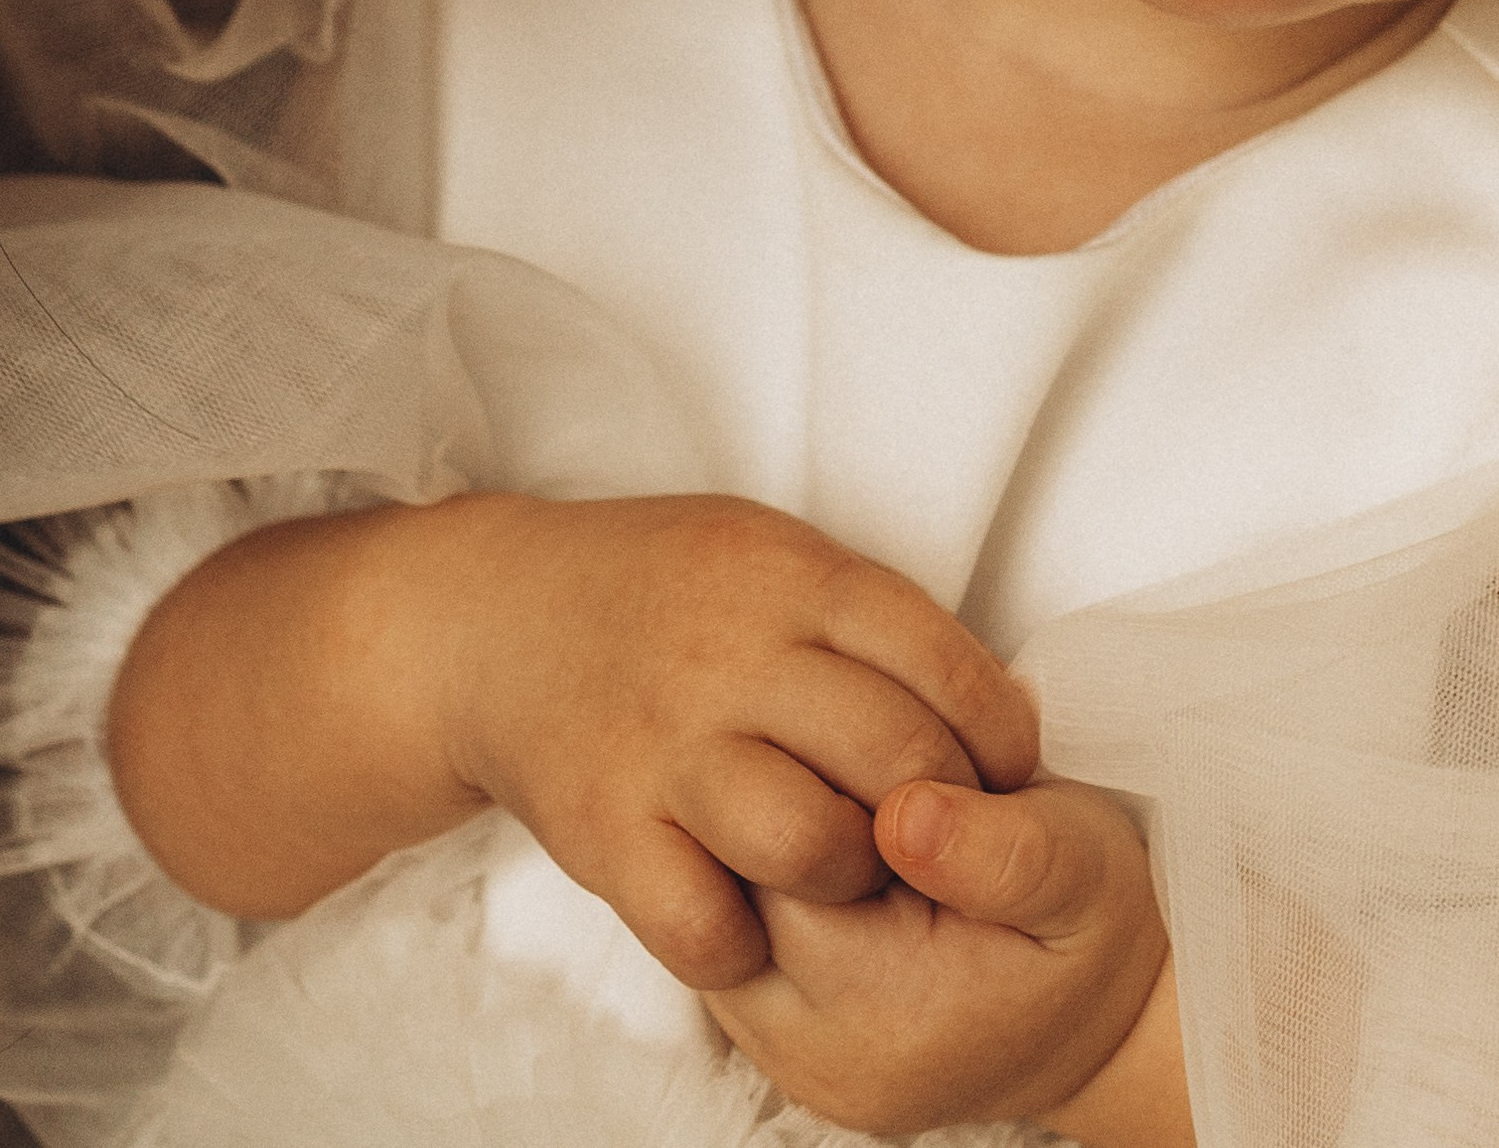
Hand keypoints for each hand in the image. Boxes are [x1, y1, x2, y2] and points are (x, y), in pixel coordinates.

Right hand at [441, 494, 1040, 989]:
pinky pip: (704, 923)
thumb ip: (866, 620)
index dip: (999, 733)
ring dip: (852, 877)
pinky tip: (752, 909)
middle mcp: (729, 655)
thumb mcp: (771, 556)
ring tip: (846, 870)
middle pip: (893, 755)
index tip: (1005, 771)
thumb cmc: (664, 591)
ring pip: (811, 843)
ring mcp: (664, 745)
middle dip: (943, 813)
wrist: (494, 620)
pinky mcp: (604, 828)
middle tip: (938, 835)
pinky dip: (744, 941)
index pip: (941, 660)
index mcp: (787, 576)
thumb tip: (991, 707)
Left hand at [704, 773, 1189, 1146]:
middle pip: (737, 883)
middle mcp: (818, 1056)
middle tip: (879, 785)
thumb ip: (1001, 852)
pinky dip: (770, 886)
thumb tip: (906, 815)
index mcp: (893, 1019)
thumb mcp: (1082, 871)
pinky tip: (834, 852)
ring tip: (861, 820)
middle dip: (792, 809)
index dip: (832, 778)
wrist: (1100, 1023)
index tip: (904, 764)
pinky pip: (733, 935)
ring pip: (722, 905)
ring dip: (774, 849)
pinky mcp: (774, 1038)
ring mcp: (788, 1055)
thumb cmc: (1091, 930)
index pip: (792, 857)